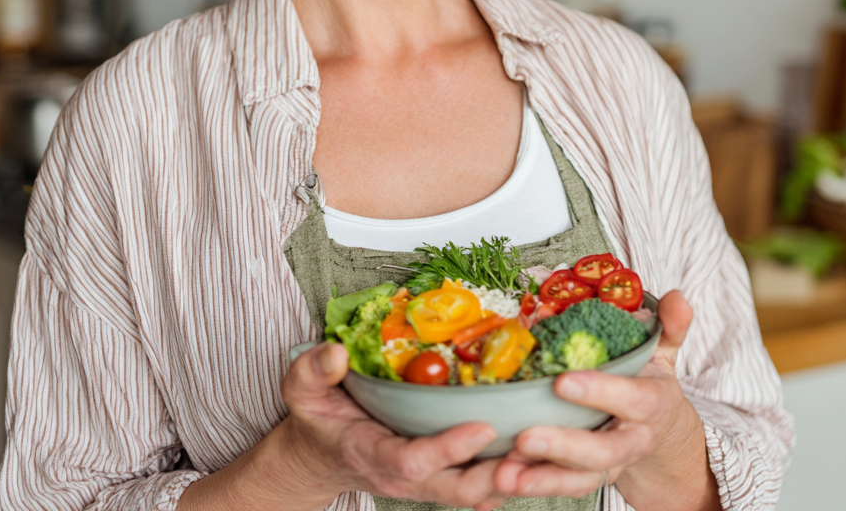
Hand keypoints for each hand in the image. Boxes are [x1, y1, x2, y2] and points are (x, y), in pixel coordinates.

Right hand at [181, 343, 509, 510]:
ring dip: (509, 476)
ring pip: (474, 491)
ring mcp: (423, 480)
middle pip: (455, 488)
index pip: (413, 461)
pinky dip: (507, 473)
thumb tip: (337, 353)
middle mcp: (402, 474)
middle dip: (495, 475)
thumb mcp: (301, 390)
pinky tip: (536, 454)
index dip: (448, 449)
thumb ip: (314, 369)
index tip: (482, 427)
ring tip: (545, 451)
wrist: (318, 455)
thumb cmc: (316, 417)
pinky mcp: (439, 475)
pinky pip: (477, 483)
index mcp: (371, 453)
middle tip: (531, 449)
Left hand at [494, 291, 720, 510]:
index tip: (563, 381)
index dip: (600, 392)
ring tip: (507, 473)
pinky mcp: (586, 477)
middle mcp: (631, 439)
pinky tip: (502, 478)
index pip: (632, 400)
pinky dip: (534, 484)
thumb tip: (677, 297)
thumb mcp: (663, 351)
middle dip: (563, 446)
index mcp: (651, 404)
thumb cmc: (650, 381)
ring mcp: (610, 464)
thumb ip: (669, 326)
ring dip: (542, 478)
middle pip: (602, 451)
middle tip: (526, 437)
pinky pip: (562, 486)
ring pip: (580, 479)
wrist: (661, 432)